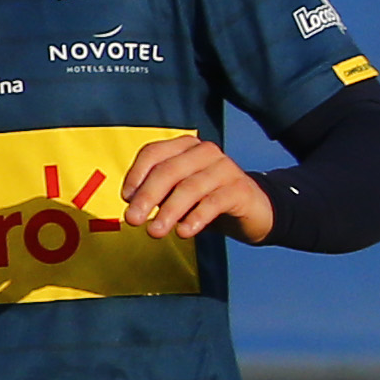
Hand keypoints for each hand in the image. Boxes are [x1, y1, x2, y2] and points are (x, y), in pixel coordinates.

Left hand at [117, 135, 274, 245]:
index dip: (135, 175)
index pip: (153, 152)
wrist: (253, 212)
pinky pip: (214, 202)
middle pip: (169, 170)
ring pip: (190, 187)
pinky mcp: (241, 189)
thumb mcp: (177, 193)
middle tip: (133, 219)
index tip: (126, 198)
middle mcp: (206, 152)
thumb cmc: (207, 200)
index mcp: (186, 147)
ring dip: (169, 211)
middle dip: (147, 196)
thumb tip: (133, 203)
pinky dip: (196, 218)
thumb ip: (156, 193)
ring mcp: (226, 168)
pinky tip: (184, 232)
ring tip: (155, 232)